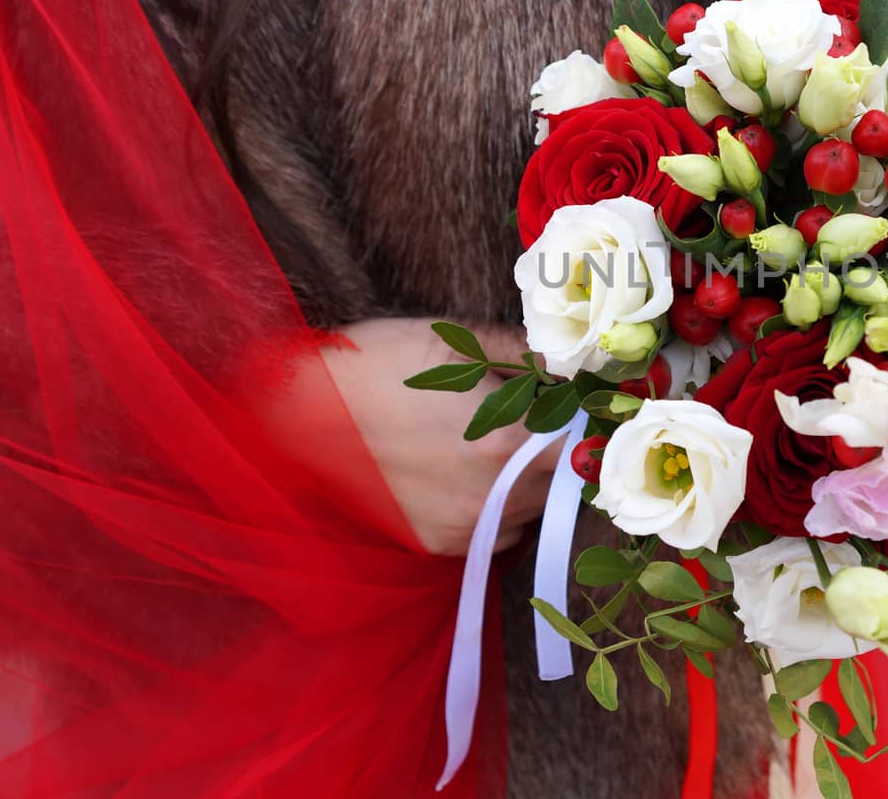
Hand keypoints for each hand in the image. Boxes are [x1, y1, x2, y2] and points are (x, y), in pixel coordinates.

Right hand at [321, 317, 562, 555]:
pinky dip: (496, 509)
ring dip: (531, 484)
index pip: (582, 445)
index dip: (585, 423)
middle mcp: (492, 495)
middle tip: (537, 421)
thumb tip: (576, 361)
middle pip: (561, 483)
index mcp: (508, 441)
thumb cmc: (381, 362)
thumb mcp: (460, 343)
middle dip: (559, 453)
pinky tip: (470, 475)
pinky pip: (493, 534)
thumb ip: (529, 355)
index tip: (579, 405)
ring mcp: (462, 526)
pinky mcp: (434, 543)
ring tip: (495, 446)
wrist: (301, 406)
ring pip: (531, 512)